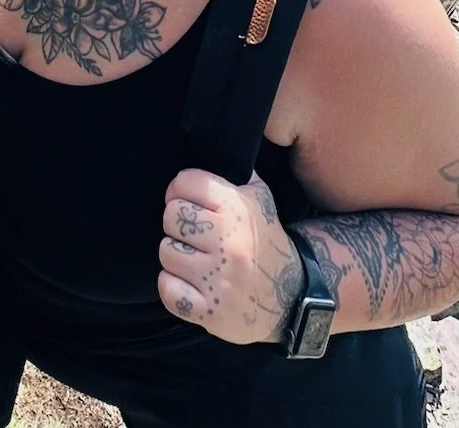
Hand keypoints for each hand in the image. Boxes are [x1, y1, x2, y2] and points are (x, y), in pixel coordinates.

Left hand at [157, 168, 304, 344]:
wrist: (291, 295)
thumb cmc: (266, 241)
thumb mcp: (260, 199)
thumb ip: (236, 173)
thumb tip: (211, 147)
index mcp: (237, 209)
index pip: (184, 183)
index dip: (180, 190)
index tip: (188, 202)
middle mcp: (228, 241)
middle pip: (172, 216)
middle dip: (178, 224)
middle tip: (192, 235)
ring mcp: (218, 278)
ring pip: (167, 252)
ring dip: (176, 257)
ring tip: (195, 260)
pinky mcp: (209, 310)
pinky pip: (167, 289)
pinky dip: (172, 287)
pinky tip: (190, 284)